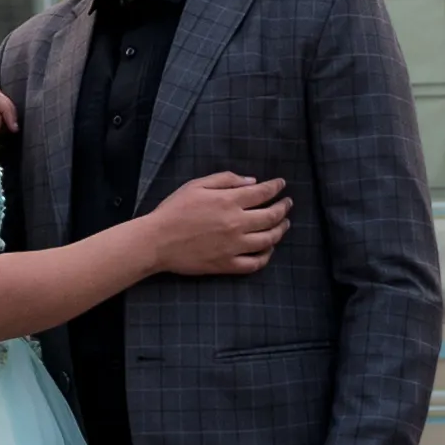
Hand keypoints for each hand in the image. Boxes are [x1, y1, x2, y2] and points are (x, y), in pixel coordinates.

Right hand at [144, 168, 290, 282]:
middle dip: (283, 208)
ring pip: (268, 240)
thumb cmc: (174, 210)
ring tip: (284, 225)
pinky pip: (255, 263)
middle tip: (288, 204)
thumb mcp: (196, 185)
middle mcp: (236, 224)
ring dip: (280, 231)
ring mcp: (234, 246)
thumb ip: (225, 180)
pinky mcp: (227, 265)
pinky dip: (266, 256)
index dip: (276, 187)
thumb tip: (251, 181)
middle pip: (271, 217)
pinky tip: (269, 249)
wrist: (157, 241)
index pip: (262, 193)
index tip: (282, 184)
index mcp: (229, 201)